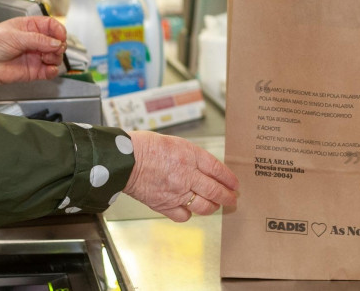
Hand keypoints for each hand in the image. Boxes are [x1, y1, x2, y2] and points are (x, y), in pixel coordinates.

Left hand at [0, 16, 67, 102]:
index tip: (61, 36)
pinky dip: (53, 71)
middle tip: (54, 48)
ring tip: (46, 58)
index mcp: (29, 27)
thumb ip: (38, 39)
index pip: (51, 25)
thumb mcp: (14, 35)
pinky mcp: (34, 70)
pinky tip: (49, 69)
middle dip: (58, 45)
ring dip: (55, 57)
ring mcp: (35, 56)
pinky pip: (50, 71)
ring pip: (56, 56)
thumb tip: (56, 43)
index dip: (58, 30)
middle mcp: (34, 41)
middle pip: (56, 41)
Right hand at [122, 131, 238, 221]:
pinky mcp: (164, 205)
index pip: (218, 170)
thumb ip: (192, 157)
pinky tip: (189, 209)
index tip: (235, 184)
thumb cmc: (145, 147)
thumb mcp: (176, 143)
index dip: (229, 179)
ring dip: (213, 207)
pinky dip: (189, 214)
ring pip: (204, 206)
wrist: (124, 160)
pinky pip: (184, 215)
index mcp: (191, 155)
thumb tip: (205, 169)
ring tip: (215, 205)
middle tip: (232, 199)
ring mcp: (177, 192)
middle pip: (215, 191)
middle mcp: (187, 175)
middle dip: (228, 197)